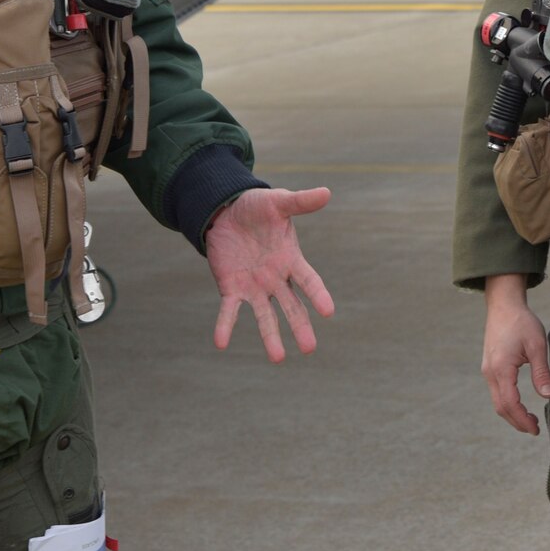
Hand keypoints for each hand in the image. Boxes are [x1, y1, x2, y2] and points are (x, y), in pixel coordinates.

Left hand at [205, 187, 335, 362]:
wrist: (227, 211)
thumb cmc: (258, 207)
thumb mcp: (279, 202)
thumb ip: (301, 201)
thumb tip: (327, 192)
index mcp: (291, 259)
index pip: (309, 281)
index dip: (318, 295)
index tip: (328, 312)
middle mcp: (276, 278)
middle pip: (291, 306)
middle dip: (300, 326)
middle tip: (309, 348)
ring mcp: (254, 286)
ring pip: (265, 316)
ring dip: (271, 336)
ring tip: (277, 358)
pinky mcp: (232, 288)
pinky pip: (229, 310)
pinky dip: (225, 326)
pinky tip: (221, 342)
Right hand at [481, 274, 549, 435]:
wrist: (503, 305)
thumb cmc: (521, 322)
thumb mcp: (537, 345)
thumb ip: (541, 372)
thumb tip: (548, 395)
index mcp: (501, 369)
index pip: (510, 404)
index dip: (522, 420)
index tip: (536, 429)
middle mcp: (490, 372)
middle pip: (501, 407)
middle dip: (517, 422)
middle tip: (535, 429)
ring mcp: (487, 370)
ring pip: (497, 401)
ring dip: (512, 413)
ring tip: (529, 420)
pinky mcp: (489, 366)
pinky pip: (496, 391)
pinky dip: (507, 403)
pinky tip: (519, 404)